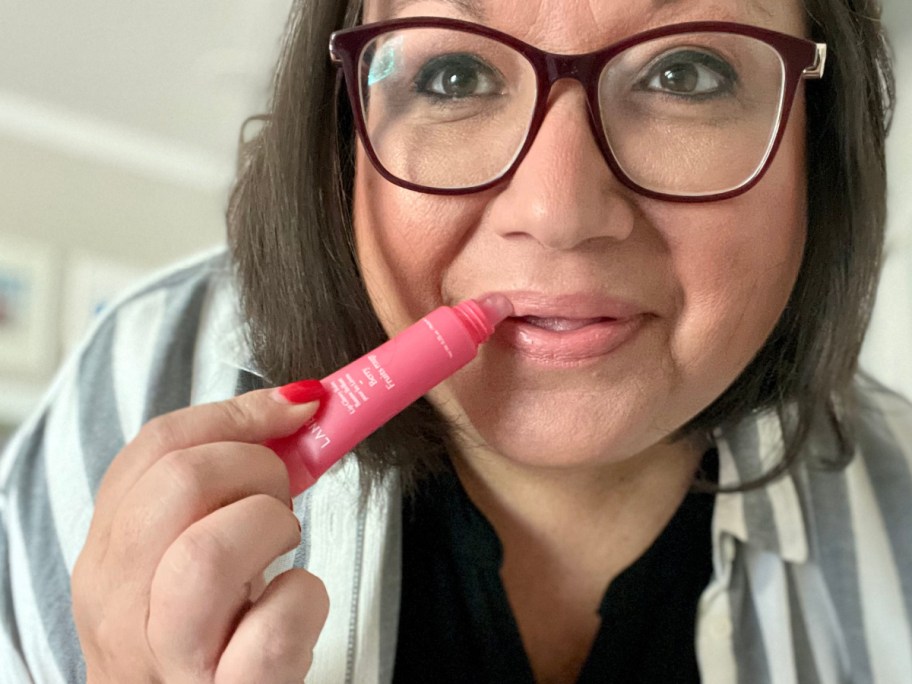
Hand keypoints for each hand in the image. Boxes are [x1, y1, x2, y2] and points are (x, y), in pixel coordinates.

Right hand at [71, 385, 329, 682]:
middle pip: (178, 483)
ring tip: (282, 551)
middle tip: (282, 499)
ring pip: (208, 553)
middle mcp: (117, 608)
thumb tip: (295, 406)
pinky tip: (293, 606)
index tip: (299, 407)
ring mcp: (167, 659)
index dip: (238, 414)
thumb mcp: (189, 557)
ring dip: (272, 529)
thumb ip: (220, 489)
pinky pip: (271, 631)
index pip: (155, 446)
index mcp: (108, 558)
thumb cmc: (206, 634)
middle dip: (257, 468)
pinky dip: (304, 601)